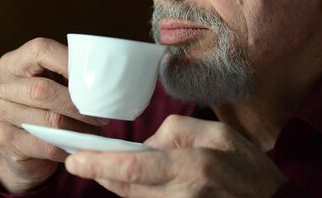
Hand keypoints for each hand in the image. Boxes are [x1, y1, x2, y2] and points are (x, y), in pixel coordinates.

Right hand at [0, 38, 106, 192]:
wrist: (20, 147)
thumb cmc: (44, 106)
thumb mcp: (51, 83)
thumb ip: (68, 75)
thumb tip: (104, 79)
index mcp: (12, 62)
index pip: (40, 50)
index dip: (69, 60)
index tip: (95, 76)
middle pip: (44, 90)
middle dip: (79, 104)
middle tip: (103, 114)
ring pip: (49, 121)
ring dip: (79, 128)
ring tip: (95, 130)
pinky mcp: (3, 141)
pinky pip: (46, 144)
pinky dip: (68, 145)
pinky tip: (78, 144)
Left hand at [65, 115, 286, 197]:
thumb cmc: (247, 166)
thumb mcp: (218, 133)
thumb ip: (177, 131)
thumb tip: (146, 144)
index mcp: (192, 167)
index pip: (134, 167)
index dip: (100, 164)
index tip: (74, 161)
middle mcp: (182, 195)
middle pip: (127, 188)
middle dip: (100, 174)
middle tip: (79, 161)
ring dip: (114, 183)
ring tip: (101, 167)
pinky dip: (134, 192)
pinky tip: (128, 180)